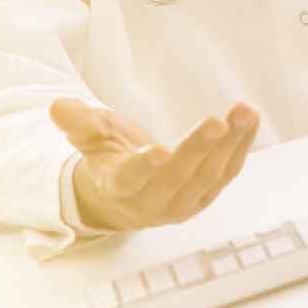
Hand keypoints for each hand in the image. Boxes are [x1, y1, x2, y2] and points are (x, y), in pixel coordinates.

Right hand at [50, 98, 259, 231]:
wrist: (126, 199)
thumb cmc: (108, 160)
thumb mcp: (89, 139)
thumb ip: (78, 123)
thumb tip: (57, 105)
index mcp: (121, 187)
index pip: (133, 179)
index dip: (145, 167)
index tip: (158, 151)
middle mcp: (155, 201)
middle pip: (179, 176)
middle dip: (199, 148)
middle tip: (218, 121)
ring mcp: (185, 202)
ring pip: (211, 175)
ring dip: (231, 143)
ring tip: (244, 112)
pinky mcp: (207, 195)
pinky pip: (228, 171)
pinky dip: (241, 145)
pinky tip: (250, 120)